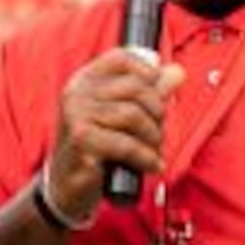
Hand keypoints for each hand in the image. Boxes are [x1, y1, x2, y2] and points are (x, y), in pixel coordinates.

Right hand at [41, 47, 169, 220]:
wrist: (67, 186)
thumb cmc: (96, 148)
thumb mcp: (121, 117)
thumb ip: (149, 92)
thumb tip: (177, 72)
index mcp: (84, 81)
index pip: (120, 58)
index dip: (147, 71)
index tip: (158, 92)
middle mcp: (76, 93)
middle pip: (135, 87)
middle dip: (157, 112)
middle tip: (157, 133)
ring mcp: (76, 116)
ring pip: (134, 115)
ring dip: (153, 137)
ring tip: (152, 151)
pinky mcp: (82, 141)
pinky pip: (127, 144)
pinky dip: (146, 157)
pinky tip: (152, 165)